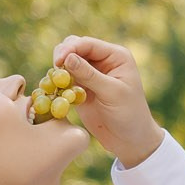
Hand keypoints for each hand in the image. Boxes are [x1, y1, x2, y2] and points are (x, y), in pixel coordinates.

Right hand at [52, 35, 162, 166]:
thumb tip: (67, 57)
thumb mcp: (112, 93)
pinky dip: (57, 82)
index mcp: (115, 56)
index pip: (87, 43)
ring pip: (66, 62)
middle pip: (74, 47)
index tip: (58, 62)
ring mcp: (90, 73)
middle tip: (56, 72)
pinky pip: (63, 78)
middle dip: (62, 56)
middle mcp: (103, 60)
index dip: (70, 49)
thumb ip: (90, 75)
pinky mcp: (80, 87)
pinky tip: (55, 90)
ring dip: (58, 70)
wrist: (130, 140)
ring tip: (56, 83)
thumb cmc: (129, 115)